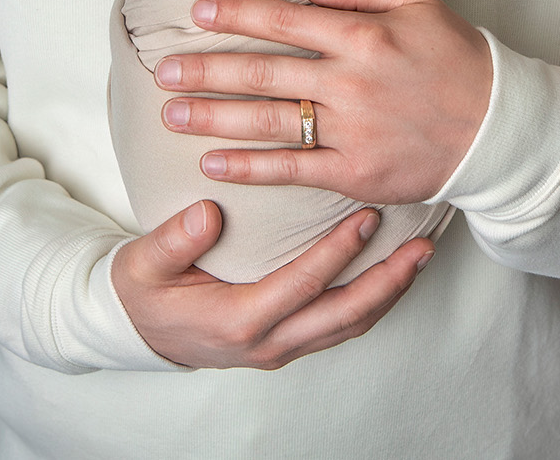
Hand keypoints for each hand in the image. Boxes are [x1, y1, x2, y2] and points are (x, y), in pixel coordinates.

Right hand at [110, 199, 434, 368]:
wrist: (138, 332)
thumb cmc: (143, 293)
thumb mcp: (143, 265)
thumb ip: (174, 240)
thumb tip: (208, 213)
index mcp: (239, 321)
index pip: (303, 285)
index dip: (338, 252)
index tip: (368, 216)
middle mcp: (269, 342)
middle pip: (344, 316)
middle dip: (388, 282)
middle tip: (422, 247)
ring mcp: (281, 347)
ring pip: (349, 326)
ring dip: (388, 293)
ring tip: (419, 257)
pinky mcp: (288, 342)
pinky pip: (339, 325)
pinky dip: (371, 300)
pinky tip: (389, 273)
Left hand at [156, 0, 492, 204]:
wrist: (499, 127)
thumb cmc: (457, 59)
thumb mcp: (417, 3)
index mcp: (362, 36)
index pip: (282, 21)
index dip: (235, 16)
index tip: (197, 13)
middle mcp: (350, 83)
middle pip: (261, 73)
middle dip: (205, 70)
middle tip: (162, 70)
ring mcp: (351, 131)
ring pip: (267, 122)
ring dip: (212, 118)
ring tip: (171, 114)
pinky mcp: (356, 174)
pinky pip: (292, 170)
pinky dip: (249, 168)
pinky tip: (212, 163)